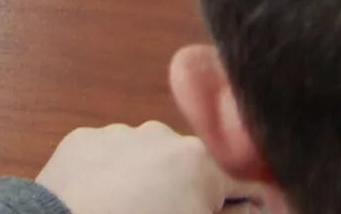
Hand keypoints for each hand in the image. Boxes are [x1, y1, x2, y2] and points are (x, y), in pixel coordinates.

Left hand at [37, 123, 242, 213]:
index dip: (239, 207)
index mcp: (199, 161)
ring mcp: (118, 134)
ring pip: (146, 161)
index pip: (241, 185)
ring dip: (147, 184)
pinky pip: (107, 159)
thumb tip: (260, 208)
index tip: (224, 213)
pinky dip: (109, 179)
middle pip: (190, 169)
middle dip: (187, 194)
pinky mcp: (81, 141)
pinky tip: (100, 206)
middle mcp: (161, 135)